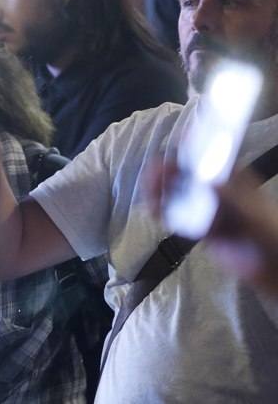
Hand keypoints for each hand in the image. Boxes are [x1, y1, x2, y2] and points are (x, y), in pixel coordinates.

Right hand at [145, 160, 277, 297]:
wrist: (271, 268)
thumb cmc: (270, 236)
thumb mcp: (253, 214)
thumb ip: (231, 198)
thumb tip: (206, 181)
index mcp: (233, 179)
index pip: (207, 155)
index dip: (187, 149)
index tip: (171, 154)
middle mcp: (216, 189)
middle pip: (184, 172)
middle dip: (165, 172)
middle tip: (153, 181)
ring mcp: (207, 207)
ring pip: (176, 192)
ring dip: (160, 192)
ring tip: (152, 201)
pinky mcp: (200, 225)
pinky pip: (177, 214)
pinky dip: (163, 212)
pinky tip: (156, 214)